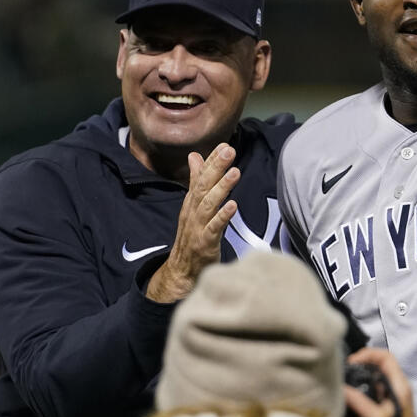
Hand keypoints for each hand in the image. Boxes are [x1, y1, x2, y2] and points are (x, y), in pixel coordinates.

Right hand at [145, 143, 239, 303]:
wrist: (182, 271)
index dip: (212, 161)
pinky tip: (233, 205)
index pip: (201, 177)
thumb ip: (196, 181)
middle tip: (229, 150)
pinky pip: (214, 228)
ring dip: (221, 188)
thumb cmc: (192, 235)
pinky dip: (222, 216)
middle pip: (203, 186)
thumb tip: (195, 156)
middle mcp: (193, 212)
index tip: (224, 145)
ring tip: (234, 172)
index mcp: (192, 202)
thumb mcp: (194, 206)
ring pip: (208, 205)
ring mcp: (198, 227)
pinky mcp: (205, 244)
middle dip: (216, 167)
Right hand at [343, 347, 416, 416]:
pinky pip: (373, 385)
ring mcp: (392, 393)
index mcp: (399, 384)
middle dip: (361, 363)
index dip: (368, 354)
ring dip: (360, 374)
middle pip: (379, 363)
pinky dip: (361, 384)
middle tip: (344, 371)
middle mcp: (397, 385)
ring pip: (375, 374)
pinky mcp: (385, 401)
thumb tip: (340, 387)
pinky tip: (350, 390)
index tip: (351, 362)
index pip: (386, 356)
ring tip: (345, 379)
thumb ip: (359, 401)